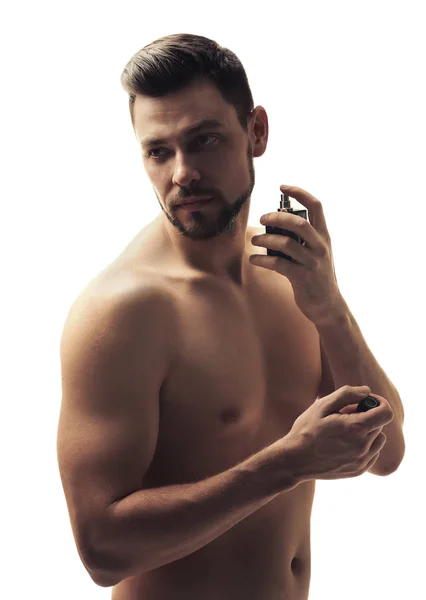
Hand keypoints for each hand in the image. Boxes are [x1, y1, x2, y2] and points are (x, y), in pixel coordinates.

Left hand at [250, 185, 343, 324]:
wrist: (328, 305)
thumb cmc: (316, 276)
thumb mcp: (316, 253)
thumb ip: (302, 238)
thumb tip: (276, 224)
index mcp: (324, 236)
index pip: (316, 206)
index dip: (299, 193)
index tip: (283, 187)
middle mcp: (320, 246)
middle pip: (298, 223)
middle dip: (277, 217)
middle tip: (262, 219)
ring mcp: (312, 262)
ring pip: (286, 243)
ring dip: (265, 239)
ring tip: (254, 241)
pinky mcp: (302, 277)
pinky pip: (278, 264)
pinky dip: (262, 260)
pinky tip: (253, 259)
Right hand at [279, 385, 393, 482]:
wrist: (294, 460)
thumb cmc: (306, 430)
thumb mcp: (322, 405)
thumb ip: (347, 394)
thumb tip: (367, 391)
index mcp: (356, 428)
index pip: (386, 413)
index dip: (379, 403)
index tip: (366, 401)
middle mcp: (363, 447)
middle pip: (380, 424)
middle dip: (367, 415)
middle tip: (344, 414)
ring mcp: (361, 461)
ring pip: (378, 439)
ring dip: (368, 431)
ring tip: (345, 430)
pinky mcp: (359, 470)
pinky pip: (372, 453)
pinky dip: (364, 445)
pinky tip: (344, 443)